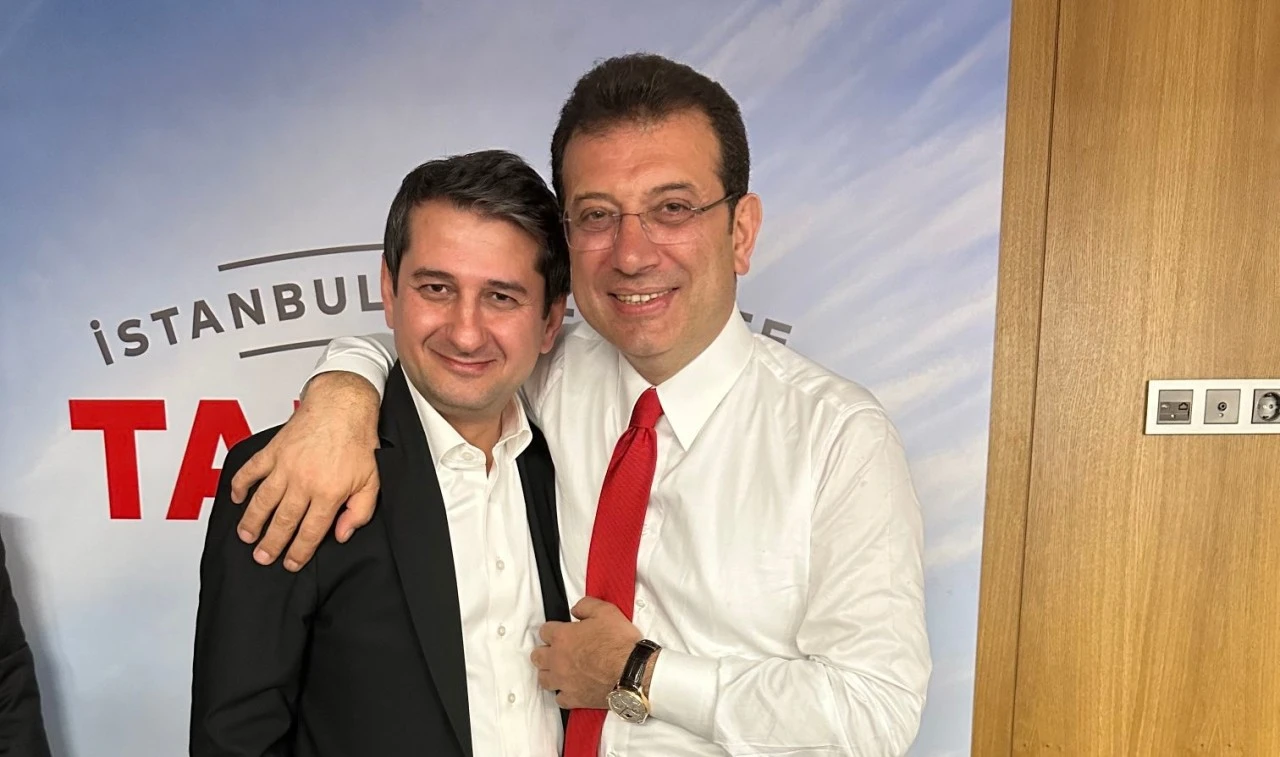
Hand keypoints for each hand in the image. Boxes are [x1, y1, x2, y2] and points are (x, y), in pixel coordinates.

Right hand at [230, 372, 381, 570]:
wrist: (342, 406)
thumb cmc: (357, 441)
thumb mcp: (371, 481)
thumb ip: (359, 511)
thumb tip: (342, 534)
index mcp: (329, 492)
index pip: (311, 532)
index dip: (299, 552)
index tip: (290, 564)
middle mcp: (304, 482)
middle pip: (283, 521)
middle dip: (271, 544)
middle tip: (262, 558)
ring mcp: (285, 466)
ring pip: (262, 501)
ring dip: (252, 521)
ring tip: (246, 536)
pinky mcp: (273, 450)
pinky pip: (250, 471)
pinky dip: (239, 485)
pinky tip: (237, 498)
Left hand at [531, 597, 641, 708]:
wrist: (632, 672)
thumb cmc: (620, 643)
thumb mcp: (606, 611)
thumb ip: (586, 605)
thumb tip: (576, 609)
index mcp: (563, 637)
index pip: (544, 631)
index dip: (553, 630)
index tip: (560, 631)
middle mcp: (558, 660)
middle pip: (537, 656)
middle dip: (545, 652)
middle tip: (557, 650)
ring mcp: (564, 681)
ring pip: (543, 679)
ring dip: (549, 673)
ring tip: (560, 670)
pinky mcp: (574, 698)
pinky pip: (559, 699)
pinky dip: (563, 694)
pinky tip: (571, 689)